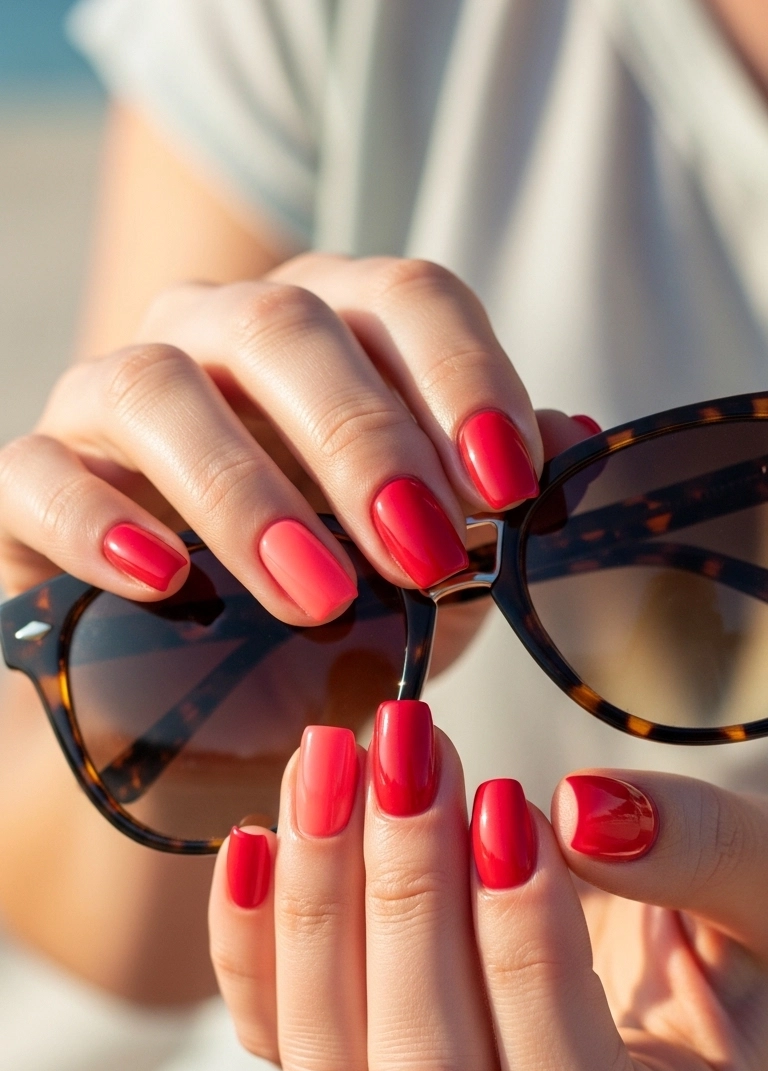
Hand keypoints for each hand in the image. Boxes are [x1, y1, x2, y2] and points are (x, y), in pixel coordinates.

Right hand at [0, 254, 583, 616]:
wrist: (181, 668)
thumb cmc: (315, 591)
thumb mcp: (415, 551)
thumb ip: (480, 497)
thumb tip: (574, 442)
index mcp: (326, 328)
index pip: (405, 298)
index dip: (466, 380)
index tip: (512, 486)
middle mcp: (214, 334)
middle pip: (288, 330)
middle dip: (364, 440)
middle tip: (423, 552)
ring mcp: (110, 398)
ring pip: (159, 389)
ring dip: (248, 492)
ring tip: (317, 594)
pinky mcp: (31, 478)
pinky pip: (39, 474)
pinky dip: (99, 523)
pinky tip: (162, 581)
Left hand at [209, 705, 767, 1070]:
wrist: (675, 948)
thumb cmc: (735, 924)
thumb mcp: (765, 885)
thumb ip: (702, 855)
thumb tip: (581, 816)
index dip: (524, 961)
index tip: (506, 805)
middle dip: (405, 896)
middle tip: (402, 746)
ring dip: (320, 899)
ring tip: (333, 760)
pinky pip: (274, 1041)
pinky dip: (250, 941)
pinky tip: (256, 836)